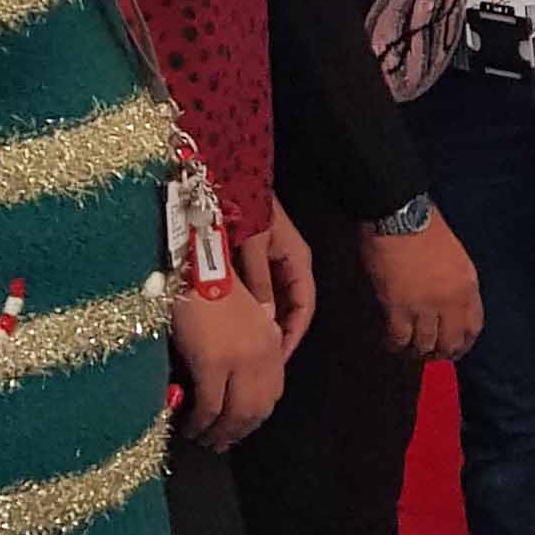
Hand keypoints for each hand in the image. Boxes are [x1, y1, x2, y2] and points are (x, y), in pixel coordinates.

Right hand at [171, 281, 285, 448]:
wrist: (193, 268)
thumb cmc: (212, 288)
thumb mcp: (244, 317)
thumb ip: (249, 346)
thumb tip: (236, 381)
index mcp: (273, 342)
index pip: (272, 393)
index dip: (255, 416)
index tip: (238, 429)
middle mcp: (263, 354)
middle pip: (256, 409)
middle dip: (237, 432)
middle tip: (218, 444)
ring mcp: (240, 360)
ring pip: (234, 413)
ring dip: (218, 433)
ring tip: (202, 440)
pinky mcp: (213, 364)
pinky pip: (209, 406)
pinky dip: (199, 423)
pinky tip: (189, 427)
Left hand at [239, 198, 317, 359]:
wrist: (229, 175)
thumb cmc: (245, 206)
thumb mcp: (253, 245)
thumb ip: (260, 283)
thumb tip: (266, 324)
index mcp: (298, 260)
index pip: (304, 307)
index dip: (294, 334)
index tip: (278, 359)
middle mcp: (290, 262)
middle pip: (290, 306)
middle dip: (279, 332)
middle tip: (261, 359)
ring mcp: (274, 259)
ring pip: (273, 299)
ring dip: (264, 321)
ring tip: (248, 345)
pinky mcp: (256, 256)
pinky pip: (259, 288)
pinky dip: (252, 306)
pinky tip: (237, 321)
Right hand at [359, 211, 482, 360]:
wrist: (400, 217)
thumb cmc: (426, 229)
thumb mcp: (456, 257)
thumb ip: (456, 285)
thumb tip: (449, 308)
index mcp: (468, 286)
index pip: (474, 327)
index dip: (464, 343)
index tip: (454, 349)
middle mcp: (451, 301)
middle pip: (450, 343)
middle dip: (440, 353)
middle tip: (428, 355)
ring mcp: (424, 306)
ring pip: (424, 345)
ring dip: (415, 351)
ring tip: (407, 348)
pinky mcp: (398, 308)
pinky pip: (399, 339)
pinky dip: (394, 344)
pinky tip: (390, 341)